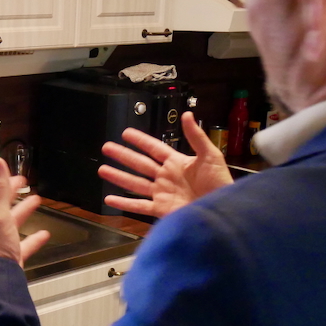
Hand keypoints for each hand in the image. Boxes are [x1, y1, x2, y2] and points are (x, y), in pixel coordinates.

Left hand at [0, 158, 49, 266]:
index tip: (1, 165)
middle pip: (0, 204)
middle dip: (10, 191)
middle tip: (22, 180)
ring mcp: (0, 241)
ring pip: (12, 221)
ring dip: (23, 210)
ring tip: (36, 200)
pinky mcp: (11, 255)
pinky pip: (24, 244)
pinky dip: (33, 238)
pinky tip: (44, 234)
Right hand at [98, 112, 231, 217]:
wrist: (223, 210)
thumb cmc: (220, 184)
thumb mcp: (210, 156)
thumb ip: (196, 137)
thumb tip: (187, 115)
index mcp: (177, 163)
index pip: (154, 148)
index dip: (140, 140)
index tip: (126, 133)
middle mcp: (166, 177)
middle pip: (140, 164)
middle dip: (123, 156)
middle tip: (106, 147)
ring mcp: (162, 194)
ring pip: (135, 183)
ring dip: (118, 176)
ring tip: (102, 169)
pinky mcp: (160, 209)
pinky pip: (138, 206)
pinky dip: (124, 204)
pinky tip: (110, 199)